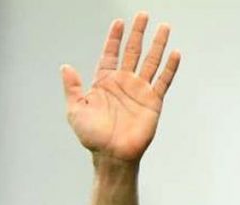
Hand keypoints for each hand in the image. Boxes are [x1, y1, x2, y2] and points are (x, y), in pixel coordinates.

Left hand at [62, 13, 180, 164]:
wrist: (112, 155)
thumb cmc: (92, 136)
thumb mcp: (75, 110)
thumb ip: (72, 88)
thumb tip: (65, 67)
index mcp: (105, 83)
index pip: (111, 54)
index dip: (114, 38)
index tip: (118, 22)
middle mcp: (123, 83)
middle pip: (132, 52)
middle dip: (137, 33)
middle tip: (142, 15)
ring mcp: (139, 91)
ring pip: (150, 61)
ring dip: (157, 44)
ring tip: (163, 27)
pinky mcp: (153, 101)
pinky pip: (163, 81)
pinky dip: (169, 67)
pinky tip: (174, 53)